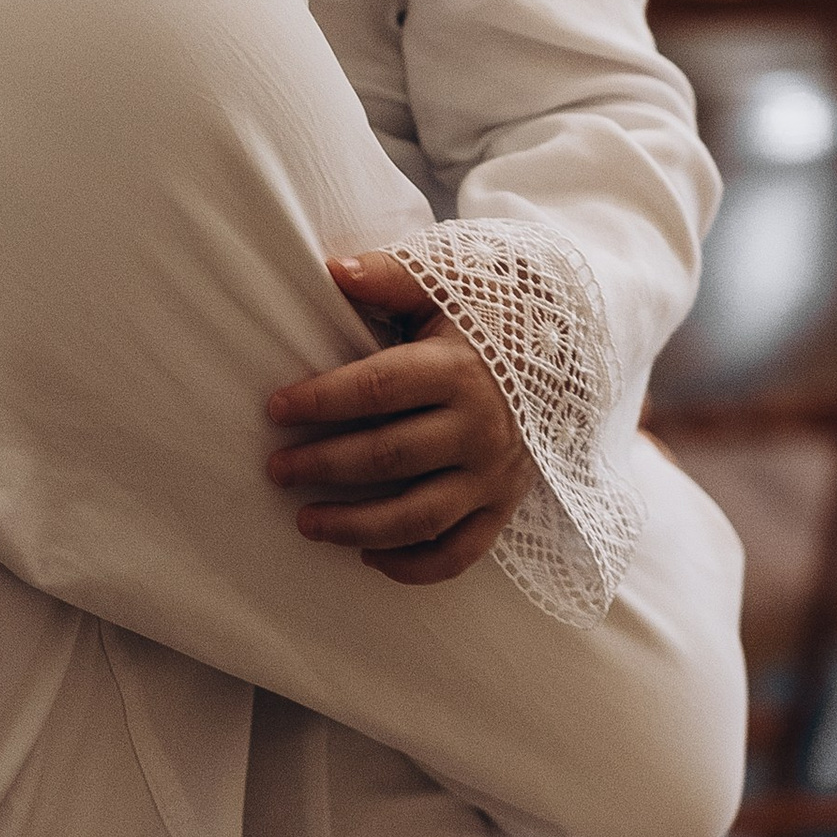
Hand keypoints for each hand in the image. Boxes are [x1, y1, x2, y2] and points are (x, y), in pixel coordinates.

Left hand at [265, 255, 535, 585]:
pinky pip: (458, 553)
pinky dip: (413, 566)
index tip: (276, 408)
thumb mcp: (443, 285)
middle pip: (390, 457)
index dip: (322, 400)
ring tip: (305, 522)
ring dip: (356, 527)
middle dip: (324, 465)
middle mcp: (480, 427)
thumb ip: (390, 276)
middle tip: (276, 468)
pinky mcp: (503, 507)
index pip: (379, 389)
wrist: (560, 352)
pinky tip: (368, 557)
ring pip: (419, 517)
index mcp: (459, 369)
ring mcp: (493, 474)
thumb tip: (334, 270)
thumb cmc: (483, 316)